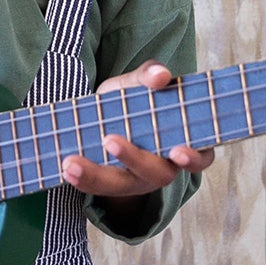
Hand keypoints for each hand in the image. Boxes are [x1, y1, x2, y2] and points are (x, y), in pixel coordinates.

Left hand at [59, 63, 215, 204]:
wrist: (103, 119)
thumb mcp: (136, 84)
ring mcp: (136, 181)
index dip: (193, 158)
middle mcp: (164, 168)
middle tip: (110, 140)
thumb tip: (161, 75)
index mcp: (182, 142)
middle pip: (157, 174)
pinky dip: (82, 179)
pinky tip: (64, 166)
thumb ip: (148, 76)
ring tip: (71, 163)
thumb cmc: (131, 101)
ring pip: (122, 186)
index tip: (177, 151)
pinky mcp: (111, 187)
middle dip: (134, 159)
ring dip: (96, 176)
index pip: (201, 158)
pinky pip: (99, 189)